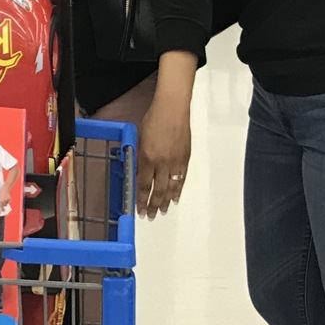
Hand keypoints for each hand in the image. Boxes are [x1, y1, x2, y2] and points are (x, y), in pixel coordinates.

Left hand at [132, 93, 192, 218]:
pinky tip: (175, 198)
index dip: (141, 200)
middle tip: (151, 216)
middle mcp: (162, 163)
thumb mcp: (141, 138)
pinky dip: (178, 190)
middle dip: (153, 205)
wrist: (172, 109)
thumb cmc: (154, 119)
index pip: (144, 185)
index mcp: (147, 158)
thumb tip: (139, 172)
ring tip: (162, 211)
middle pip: (158, 190)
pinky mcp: (185, 158)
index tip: (140, 210)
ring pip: (171, 187)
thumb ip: (140, 157)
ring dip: (166, 201)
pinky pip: (181, 179)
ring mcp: (175, 162)